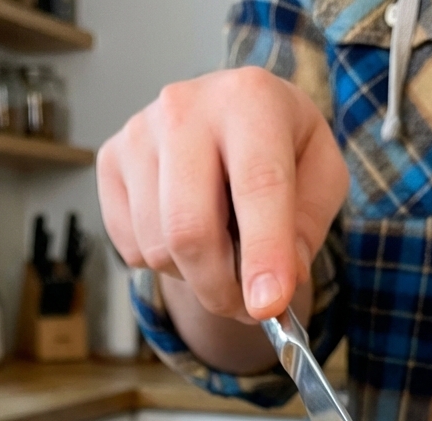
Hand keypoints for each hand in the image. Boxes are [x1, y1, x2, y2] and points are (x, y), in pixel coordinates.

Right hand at [97, 67, 348, 322]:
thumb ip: (308, 227)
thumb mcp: (321, 175)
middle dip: (220, 288)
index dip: (263, 254)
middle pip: (190, 228)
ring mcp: (139, 133)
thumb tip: (280, 279)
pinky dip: (163, 262)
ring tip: (222, 253)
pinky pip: (131, 247)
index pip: (257, 186)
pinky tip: (185, 233)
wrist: (230, 116)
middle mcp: (185, 107)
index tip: (268, 306)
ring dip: (195, 276)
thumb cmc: (280, 147)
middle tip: (247, 309)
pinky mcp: (110, 160)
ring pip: (158, 247)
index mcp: (251, 99)